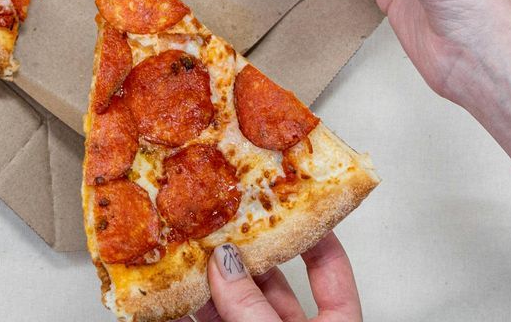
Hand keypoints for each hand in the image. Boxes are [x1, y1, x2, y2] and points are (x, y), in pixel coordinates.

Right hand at [193, 236, 360, 321]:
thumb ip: (254, 307)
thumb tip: (226, 262)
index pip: (330, 267)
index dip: (311, 231)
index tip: (287, 202)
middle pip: (274, 282)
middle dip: (245, 253)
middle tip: (223, 223)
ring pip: (238, 304)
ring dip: (213, 280)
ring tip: (193, 249)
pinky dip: (196, 309)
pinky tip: (181, 292)